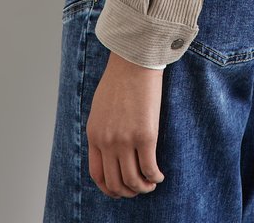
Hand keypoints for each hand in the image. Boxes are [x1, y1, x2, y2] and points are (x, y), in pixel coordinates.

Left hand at [86, 51, 166, 197]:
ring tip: (151, 183)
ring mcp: (125, 140)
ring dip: (143, 188)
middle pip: (116, 182)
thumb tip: (112, 151)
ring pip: (133, 180)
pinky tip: (159, 175)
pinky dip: (155, 177)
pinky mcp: (145, 135)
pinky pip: (149, 168)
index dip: (110, 188)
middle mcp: (107, 142)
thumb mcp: (100, 108)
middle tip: (139, 189)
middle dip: (128, 192)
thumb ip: (103, 130)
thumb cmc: (120, 79)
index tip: (121, 190)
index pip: (98, 175)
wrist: (134, 61)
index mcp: (94, 135)